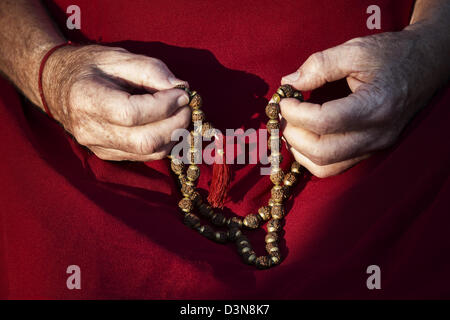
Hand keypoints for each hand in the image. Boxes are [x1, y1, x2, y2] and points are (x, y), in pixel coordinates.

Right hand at [43, 44, 190, 160]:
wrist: (57, 86)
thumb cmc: (89, 67)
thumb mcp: (117, 57)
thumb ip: (150, 70)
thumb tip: (180, 88)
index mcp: (86, 99)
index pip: (132, 114)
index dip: (164, 106)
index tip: (182, 94)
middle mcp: (90, 130)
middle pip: (144, 141)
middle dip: (176, 125)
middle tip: (187, 107)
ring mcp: (98, 147)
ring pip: (149, 153)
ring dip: (174, 135)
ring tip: (180, 114)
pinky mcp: (108, 155)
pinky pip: (145, 156)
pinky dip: (164, 142)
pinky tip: (168, 125)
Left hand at [280, 28, 444, 177]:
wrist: (425, 67)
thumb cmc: (393, 56)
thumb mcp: (356, 50)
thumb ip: (319, 64)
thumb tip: (288, 82)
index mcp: (375, 107)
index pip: (324, 122)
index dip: (295, 113)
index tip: (284, 100)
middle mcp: (376, 135)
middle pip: (322, 153)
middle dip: (293, 135)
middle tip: (284, 115)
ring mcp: (374, 147)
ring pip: (326, 167)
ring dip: (300, 151)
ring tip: (292, 126)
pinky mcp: (370, 151)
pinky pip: (335, 166)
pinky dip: (312, 157)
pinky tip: (305, 136)